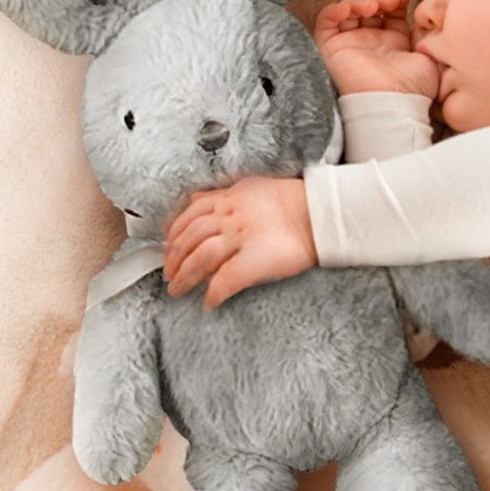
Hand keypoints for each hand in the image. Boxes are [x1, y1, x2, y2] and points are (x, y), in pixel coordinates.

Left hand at [164, 177, 316, 310]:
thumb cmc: (293, 201)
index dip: (174, 232)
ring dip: (186, 276)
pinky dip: (214, 294)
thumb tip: (197, 200)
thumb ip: (223, 195)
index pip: (189, 214)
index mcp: (229, 199)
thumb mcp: (251, 188)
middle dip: (175, 258)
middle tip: (169, 274)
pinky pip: (225, 282)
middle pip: (190, 237)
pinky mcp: (254, 262)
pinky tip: (209, 303)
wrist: (321, 214)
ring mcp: (241, 239)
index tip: (168, 246)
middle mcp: (231, 217)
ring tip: (178, 290)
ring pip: (201, 258)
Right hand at [315, 0, 439, 97]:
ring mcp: (350, 45)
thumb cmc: (414, 87)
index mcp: (392, 44)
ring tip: (374, 6)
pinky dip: (334, 9)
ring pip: (346, 11)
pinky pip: (325, 22)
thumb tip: (421, 13)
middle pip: (367, 8)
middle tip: (389, 1)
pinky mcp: (331, 49)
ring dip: (359, 1)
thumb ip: (423, 33)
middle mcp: (369, 43)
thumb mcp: (425, 53)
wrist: (395, 103)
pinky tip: (349, 9)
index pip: (388, 12)